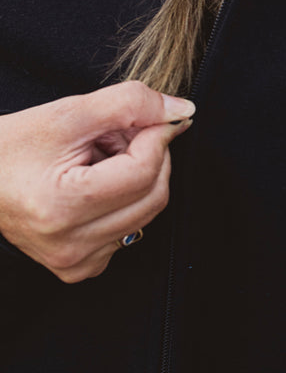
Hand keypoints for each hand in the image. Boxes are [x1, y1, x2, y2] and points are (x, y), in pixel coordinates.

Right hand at [0, 81, 193, 281]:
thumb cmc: (11, 147)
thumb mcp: (68, 114)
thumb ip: (130, 104)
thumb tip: (182, 110)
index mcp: (63, 206)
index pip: (144, 171)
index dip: (157, 135)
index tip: (154, 116)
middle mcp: (71, 244)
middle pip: (153, 195)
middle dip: (149, 156)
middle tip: (119, 134)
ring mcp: (76, 261)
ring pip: (146, 213)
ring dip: (137, 178)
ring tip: (99, 159)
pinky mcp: (79, 268)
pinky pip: (128, 231)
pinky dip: (124, 203)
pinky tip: (94, 186)